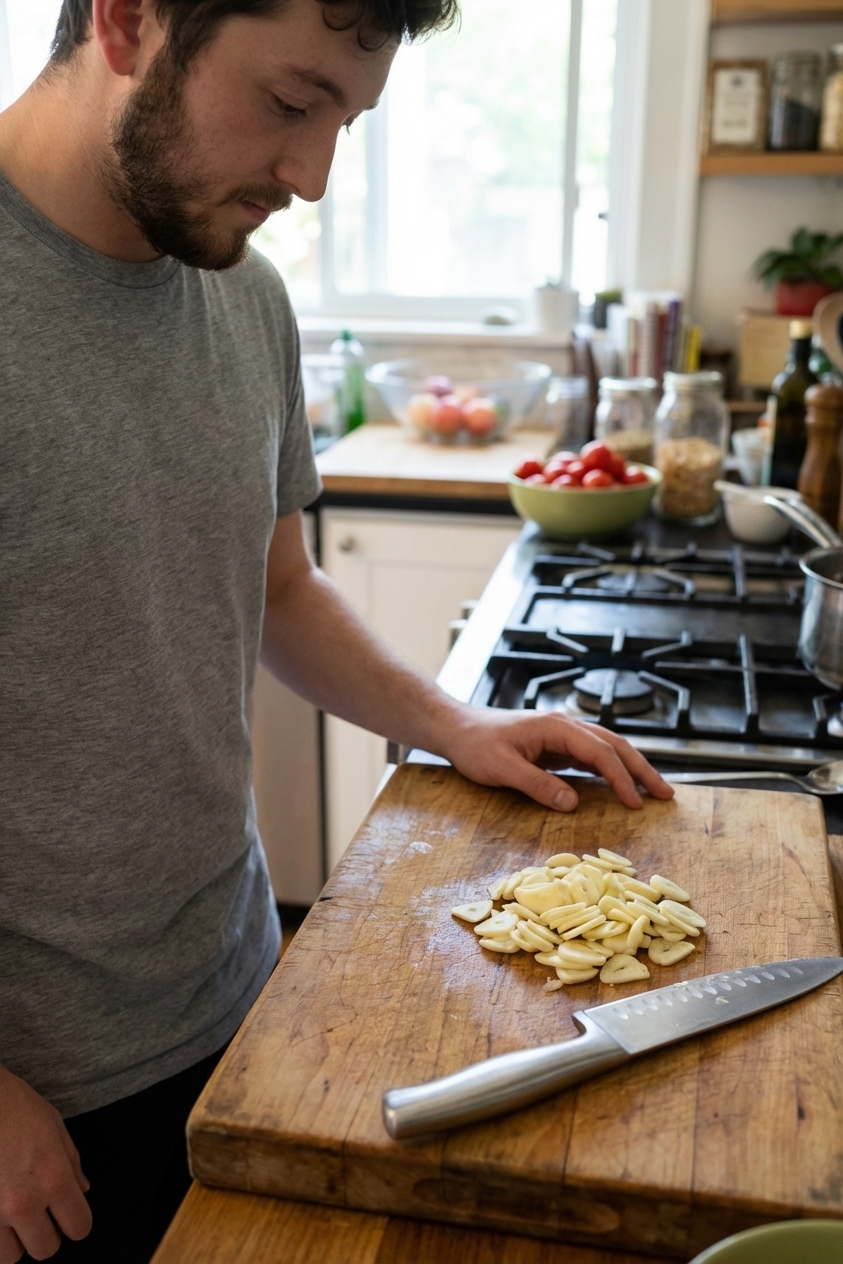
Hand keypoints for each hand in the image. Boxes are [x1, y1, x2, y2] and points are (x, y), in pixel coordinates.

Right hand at [0, 1065, 90, 1261]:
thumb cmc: (13, 1104)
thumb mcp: (53, 1124)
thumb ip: (71, 1161)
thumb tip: (82, 1190)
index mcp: (53, 1178)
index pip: (78, 1226)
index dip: (75, 1221)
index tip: (67, 1214)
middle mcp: (23, 1202)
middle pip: (45, 1249)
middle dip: (44, 1233)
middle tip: (37, 1214)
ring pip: (10, 1257)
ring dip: (12, 1240)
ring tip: (9, 1217)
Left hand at [441, 707, 673, 811]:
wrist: (456, 728)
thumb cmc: (476, 746)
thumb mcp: (502, 769)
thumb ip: (538, 785)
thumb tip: (572, 803)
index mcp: (556, 727)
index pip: (599, 751)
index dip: (620, 777)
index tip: (635, 802)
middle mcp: (564, 726)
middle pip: (613, 745)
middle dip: (641, 769)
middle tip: (666, 794)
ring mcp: (561, 735)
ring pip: (606, 748)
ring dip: (630, 768)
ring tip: (653, 790)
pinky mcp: (556, 745)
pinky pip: (591, 757)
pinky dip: (610, 770)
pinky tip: (621, 786)